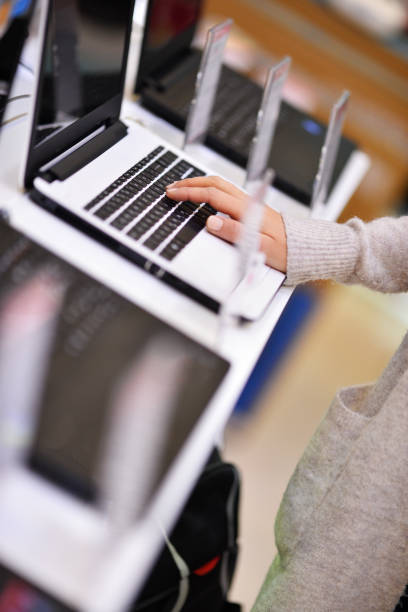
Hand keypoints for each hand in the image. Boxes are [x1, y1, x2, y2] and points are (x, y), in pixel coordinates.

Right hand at [166, 175, 286, 271]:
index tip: (173, 194)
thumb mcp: (259, 247)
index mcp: (247, 210)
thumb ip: (235, 234)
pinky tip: (205, 195)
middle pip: (214, 184)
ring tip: (183, 187)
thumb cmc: (286, 251)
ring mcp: (250, 203)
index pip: (212, 196)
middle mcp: (248, 203)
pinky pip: (227, 192)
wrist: (304, 248)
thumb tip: (212, 223)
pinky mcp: (252, 208)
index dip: (190, 194)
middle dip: (190, 184)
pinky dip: (210, 189)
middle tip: (171, 188)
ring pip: (221, 185)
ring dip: (200, 183)